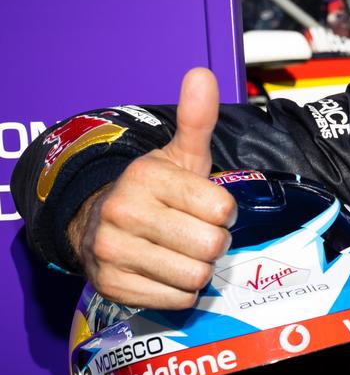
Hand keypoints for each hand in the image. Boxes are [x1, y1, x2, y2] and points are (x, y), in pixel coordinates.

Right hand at [69, 68, 235, 308]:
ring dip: (199, 268)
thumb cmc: (157, 191)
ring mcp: (113, 251)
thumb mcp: (181, 155)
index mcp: (147, 178)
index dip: (224, 212)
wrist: (101, 223)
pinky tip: (167, 271)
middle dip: (213, 243)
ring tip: (182, 252)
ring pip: (196, 276)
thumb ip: (197, 119)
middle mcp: (124, 212)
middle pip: (211, 246)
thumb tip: (203, 75)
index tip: (208, 207)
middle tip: (196, 232)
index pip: (222, 210)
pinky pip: (177, 299)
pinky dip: (181, 291)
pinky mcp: (112, 285)